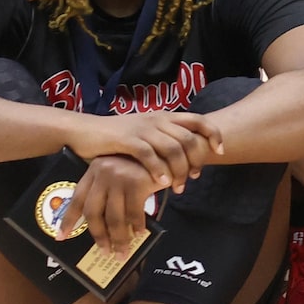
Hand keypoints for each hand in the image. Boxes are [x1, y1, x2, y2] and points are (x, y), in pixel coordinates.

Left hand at [74, 151, 162, 249]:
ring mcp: (119, 176)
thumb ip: (108, 192)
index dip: (68, 219)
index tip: (61, 236)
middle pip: (94, 212)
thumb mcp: (120, 174)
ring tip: (122, 252)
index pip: (77, 199)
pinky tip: (139, 232)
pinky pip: (134, 213)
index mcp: (94, 170)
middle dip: (99, 236)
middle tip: (104, 251)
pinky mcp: (136, 182)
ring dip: (119, 238)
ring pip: (114, 217)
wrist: (169, 151)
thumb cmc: (144, 166)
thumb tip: (101, 226)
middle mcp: (103, 172)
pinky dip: (137, 226)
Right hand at [75, 107, 225, 191]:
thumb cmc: (115, 137)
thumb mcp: (144, 134)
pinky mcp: (127, 139)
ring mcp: (142, 128)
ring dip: (179, 170)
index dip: (213, 134)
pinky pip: (149, 155)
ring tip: (177, 187)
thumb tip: (184, 159)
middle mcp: (156, 119)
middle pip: (188, 138)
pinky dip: (158, 170)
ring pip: (172, 148)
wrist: (84, 130)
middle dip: (196, 160)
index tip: (220, 152)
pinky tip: (160, 183)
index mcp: (163, 116)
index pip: (198, 119)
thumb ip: (162, 141)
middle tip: (194, 178)